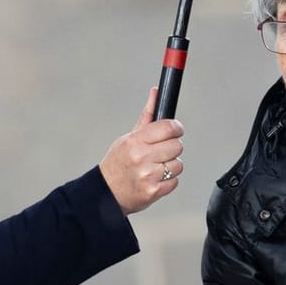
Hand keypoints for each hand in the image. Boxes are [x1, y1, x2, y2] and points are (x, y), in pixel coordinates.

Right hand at [100, 88, 184, 214]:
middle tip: (162, 151)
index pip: (168, 127)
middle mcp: (141, 157)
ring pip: (178, 164)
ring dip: (171, 165)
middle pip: (177, 146)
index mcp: (135, 141)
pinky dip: (168, 181)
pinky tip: (155, 178)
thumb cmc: (118, 162)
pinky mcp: (154, 191)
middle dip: (172, 147)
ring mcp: (148, 175)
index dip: (176, 128)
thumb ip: (147, 116)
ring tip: (156, 167)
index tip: (175, 130)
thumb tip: (156, 92)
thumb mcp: (128, 137)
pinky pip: (175, 181)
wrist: (106, 192)